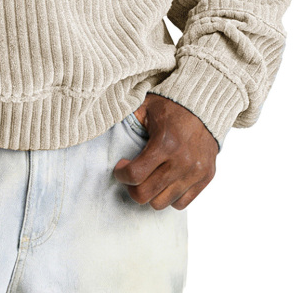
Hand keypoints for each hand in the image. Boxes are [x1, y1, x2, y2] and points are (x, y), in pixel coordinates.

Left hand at [113, 93, 217, 209]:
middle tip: (132, 176)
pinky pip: (181, 203)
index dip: (121, 174)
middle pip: (146, 194)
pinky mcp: (205, 178)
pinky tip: (164, 181)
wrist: (204, 106)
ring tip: (149, 179)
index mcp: (165, 143)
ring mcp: (195, 172)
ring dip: (151, 194)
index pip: (135, 175)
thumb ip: (127, 119)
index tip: (121, 167)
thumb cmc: (170, 107)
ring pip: (162, 203)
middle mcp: (182, 161)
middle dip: (132, 188)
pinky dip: (169, 197)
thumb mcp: (145, 107)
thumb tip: (104, 125)